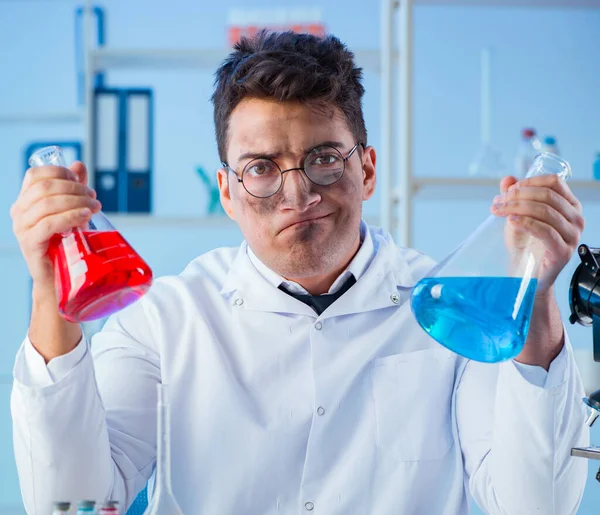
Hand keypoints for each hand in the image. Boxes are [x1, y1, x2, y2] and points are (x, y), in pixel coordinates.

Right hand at [10, 162, 101, 296]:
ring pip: (48, 204)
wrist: (61, 277)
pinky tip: (85, 216)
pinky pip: (48, 224)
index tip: (81, 181)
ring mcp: (22, 228)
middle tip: (94, 197)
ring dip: (76, 201)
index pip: (36, 175)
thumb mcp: (73, 211)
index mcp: (26, 201)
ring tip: (94, 207)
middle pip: (45, 187)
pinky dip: (70, 216)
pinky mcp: (30, 243)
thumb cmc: (67, 243)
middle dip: (74, 188)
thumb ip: (74, 188)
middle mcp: (19, 212)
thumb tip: (79, 164)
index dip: (60, 172)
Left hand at [490, 174, 584, 295]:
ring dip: (517, 207)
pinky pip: (545, 230)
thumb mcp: (517, 216)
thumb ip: (514, 197)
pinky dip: (526, 222)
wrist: (527, 275)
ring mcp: (572, 235)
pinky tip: (511, 221)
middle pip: (547, 195)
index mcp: (569, 206)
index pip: (555, 182)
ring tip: (499, 210)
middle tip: (499, 201)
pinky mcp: (563, 251)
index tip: (509, 190)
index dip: (530, 182)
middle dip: (518, 195)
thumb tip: (507, 179)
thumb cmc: (526, 246)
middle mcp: (575, 218)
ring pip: (545, 211)